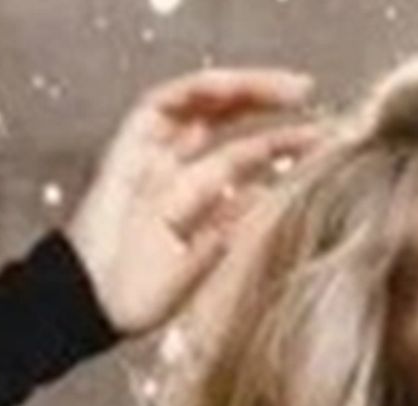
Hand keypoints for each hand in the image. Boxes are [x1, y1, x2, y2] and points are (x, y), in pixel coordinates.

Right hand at [65, 67, 322, 337]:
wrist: (90, 305)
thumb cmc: (142, 297)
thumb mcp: (208, 262)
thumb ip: (235, 228)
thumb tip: (272, 193)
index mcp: (199, 201)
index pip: (247, 162)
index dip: (285, 148)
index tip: (327, 143)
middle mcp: (176, 173)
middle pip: (229, 129)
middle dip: (275, 113)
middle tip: (322, 109)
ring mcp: (150, 159)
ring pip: (201, 108)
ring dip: (245, 92)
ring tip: (291, 89)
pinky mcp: (124, 149)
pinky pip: (158, 107)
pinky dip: (194, 92)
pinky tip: (231, 87)